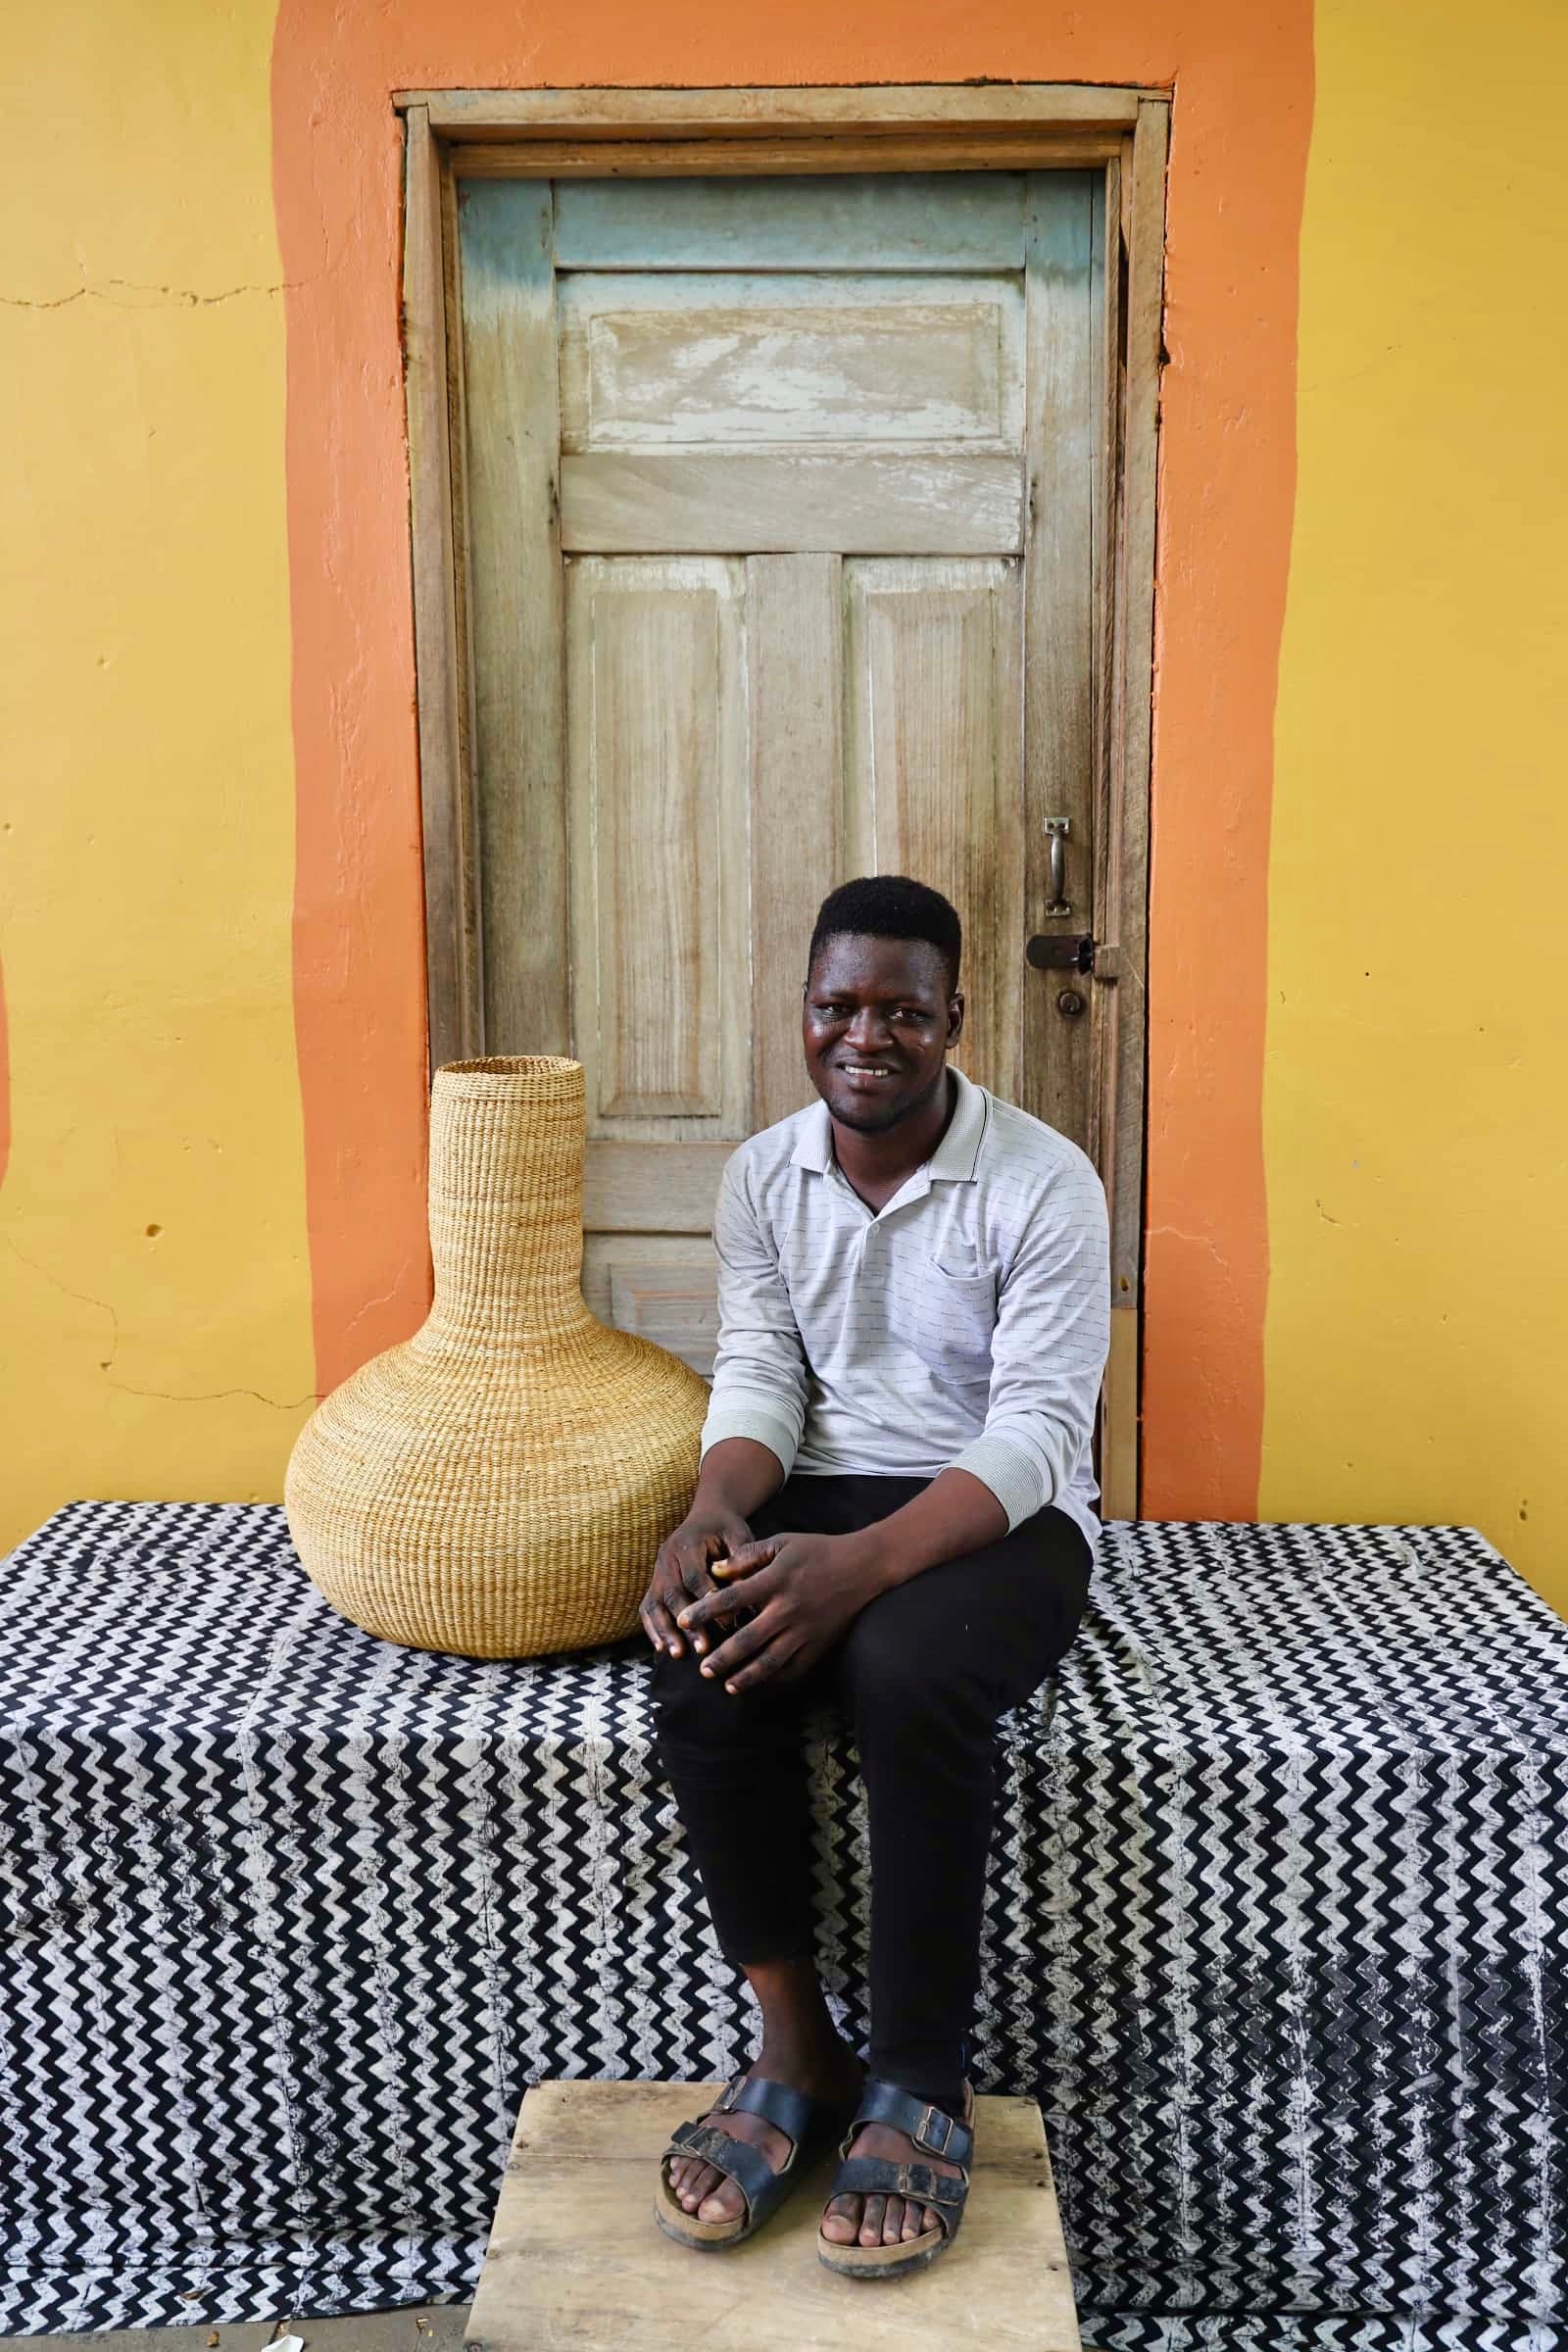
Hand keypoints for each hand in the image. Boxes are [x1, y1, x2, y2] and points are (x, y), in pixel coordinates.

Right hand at [640, 1506, 754, 1659]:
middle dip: (687, 1623)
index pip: (695, 1576)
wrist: (706, 1516)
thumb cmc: (726, 1529)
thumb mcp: (738, 1535)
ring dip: (665, 1631)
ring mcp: (657, 1571)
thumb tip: (745, 1593)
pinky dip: (652, 1629)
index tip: (728, 1623)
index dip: (708, 1600)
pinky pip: (648, 1608)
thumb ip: (740, 1560)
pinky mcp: (654, 1583)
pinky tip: (661, 1650)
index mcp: (687, 1543)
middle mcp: (666, 1557)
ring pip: (655, 1604)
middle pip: (673, 1593)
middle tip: (703, 1648)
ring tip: (678, 1655)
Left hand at [674, 1530, 886, 1692]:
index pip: (731, 1599)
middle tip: (702, 1670)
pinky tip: (761, 1684)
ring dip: (746, 1676)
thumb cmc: (818, 1550)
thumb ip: (747, 1557)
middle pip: (748, 1639)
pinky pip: (795, 1668)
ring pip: (771, 1660)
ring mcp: (805, 1630)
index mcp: (775, 1581)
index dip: (704, 1611)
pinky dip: (776, 1679)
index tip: (683, 1621)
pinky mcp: (819, 1643)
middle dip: (722, 1656)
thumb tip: (715, 1571)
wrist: (863, 1566)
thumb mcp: (782, 1543)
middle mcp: (788, 1609)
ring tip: (727, 1686)